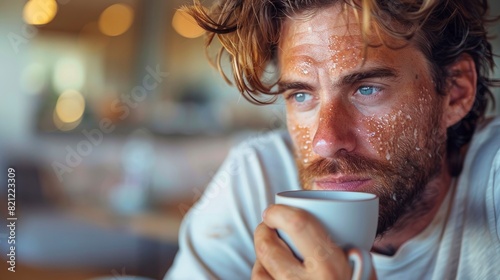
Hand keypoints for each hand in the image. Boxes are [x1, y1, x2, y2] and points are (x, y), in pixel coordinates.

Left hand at [252, 204, 375, 279]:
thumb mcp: (363, 274)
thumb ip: (344, 252)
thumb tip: (319, 225)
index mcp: (332, 269)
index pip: (299, 225)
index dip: (279, 212)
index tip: (273, 210)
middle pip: (268, 248)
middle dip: (262, 231)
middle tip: (266, 226)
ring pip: (258, 272)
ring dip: (261, 259)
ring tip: (272, 254)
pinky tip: (273, 277)